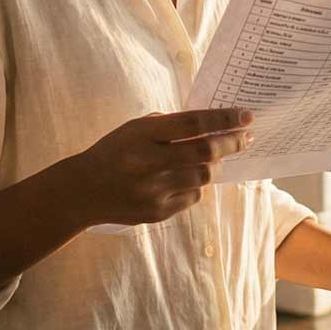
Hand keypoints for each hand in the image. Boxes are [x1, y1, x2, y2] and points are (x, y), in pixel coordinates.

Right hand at [67, 109, 252, 226]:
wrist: (84, 191)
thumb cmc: (114, 152)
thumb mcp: (135, 129)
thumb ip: (169, 126)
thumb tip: (212, 126)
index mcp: (142, 134)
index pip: (193, 123)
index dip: (224, 120)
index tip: (246, 116)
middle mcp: (149, 162)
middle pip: (205, 152)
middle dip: (232, 143)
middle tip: (246, 138)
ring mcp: (154, 190)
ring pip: (203, 177)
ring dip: (215, 166)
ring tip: (217, 158)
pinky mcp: (157, 212)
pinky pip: (193, 198)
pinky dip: (197, 186)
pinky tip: (190, 178)